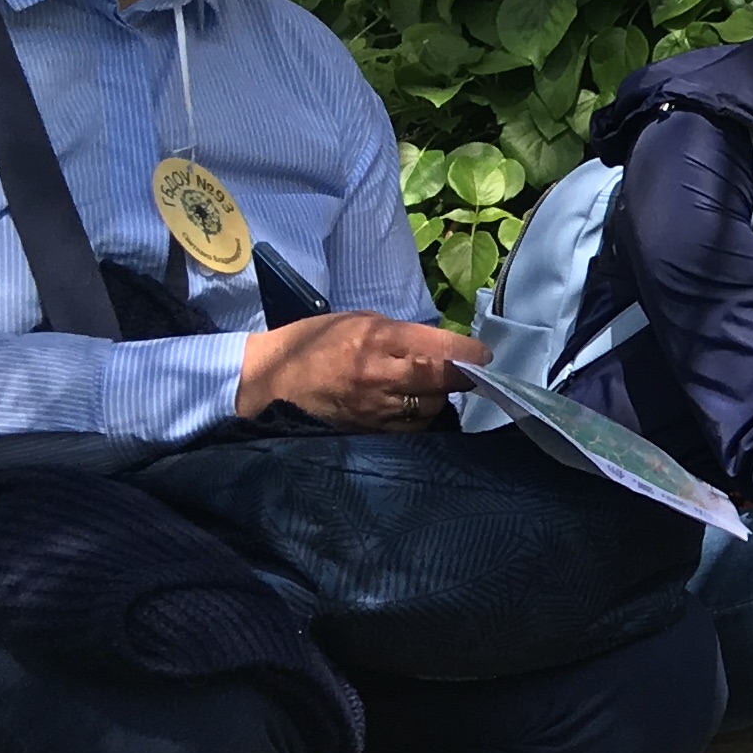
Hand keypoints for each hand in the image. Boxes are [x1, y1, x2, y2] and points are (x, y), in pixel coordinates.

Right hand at [239, 312, 484, 428]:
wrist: (270, 382)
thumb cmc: (314, 342)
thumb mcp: (357, 320)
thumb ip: (400, 333)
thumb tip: (440, 346)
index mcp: (377, 340)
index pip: (440, 351)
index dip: (469, 355)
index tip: (482, 356)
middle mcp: (380, 376)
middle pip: (443, 382)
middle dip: (461, 377)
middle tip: (466, 371)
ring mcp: (375, 408)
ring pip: (432, 407)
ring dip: (439, 397)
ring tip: (430, 386)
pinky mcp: (370, 431)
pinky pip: (413, 427)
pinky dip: (420, 416)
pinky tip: (411, 405)